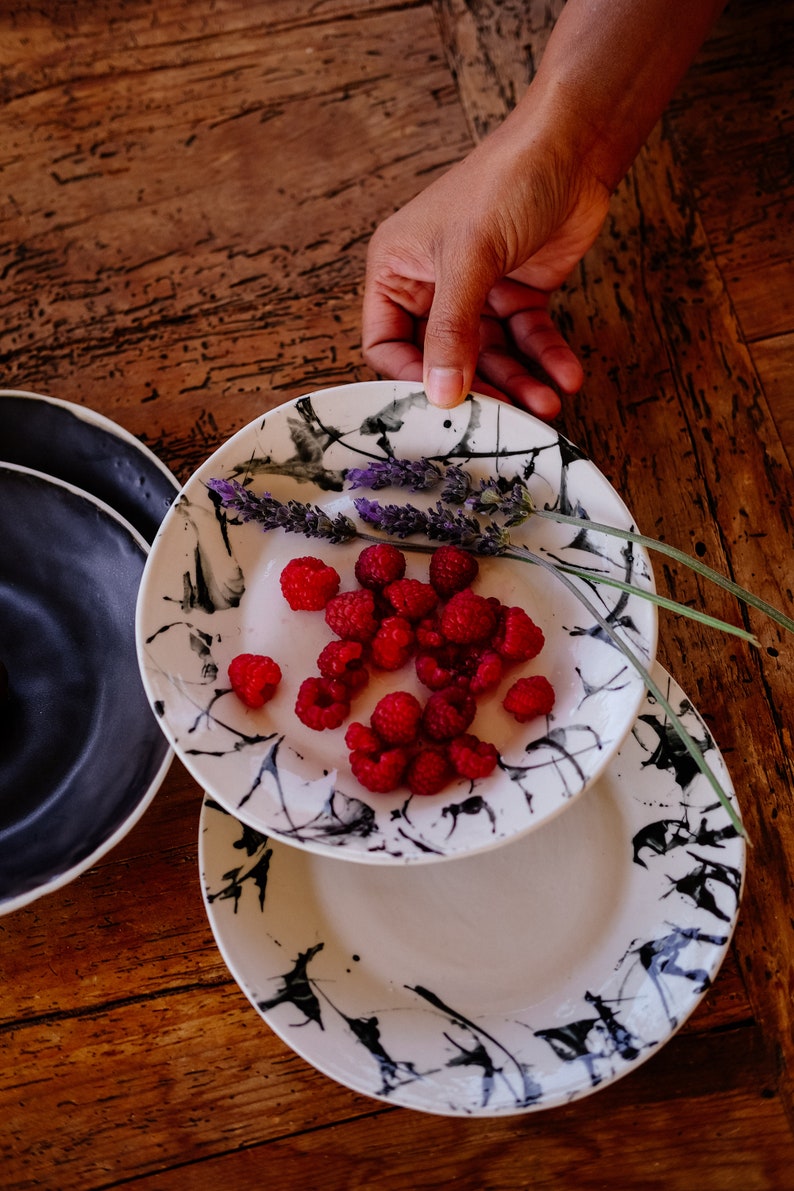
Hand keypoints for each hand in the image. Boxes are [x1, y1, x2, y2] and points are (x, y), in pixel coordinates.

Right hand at [362, 127, 610, 418]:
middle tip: (506, 417)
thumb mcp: (469, 259)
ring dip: (519, 383)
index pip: (386, 345)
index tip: (444, 405)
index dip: (412, 379)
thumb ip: (451, 331)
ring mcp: (477, 293)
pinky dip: (546, 359)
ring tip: (547, 405)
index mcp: (397, 271)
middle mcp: (431, 286)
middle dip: (479, 388)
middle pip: (443, 360)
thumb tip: (439, 394)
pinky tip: (566, 376)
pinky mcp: (517, 295)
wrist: (575, 145)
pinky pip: (526, 340)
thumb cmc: (505, 182)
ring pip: (490, 357)